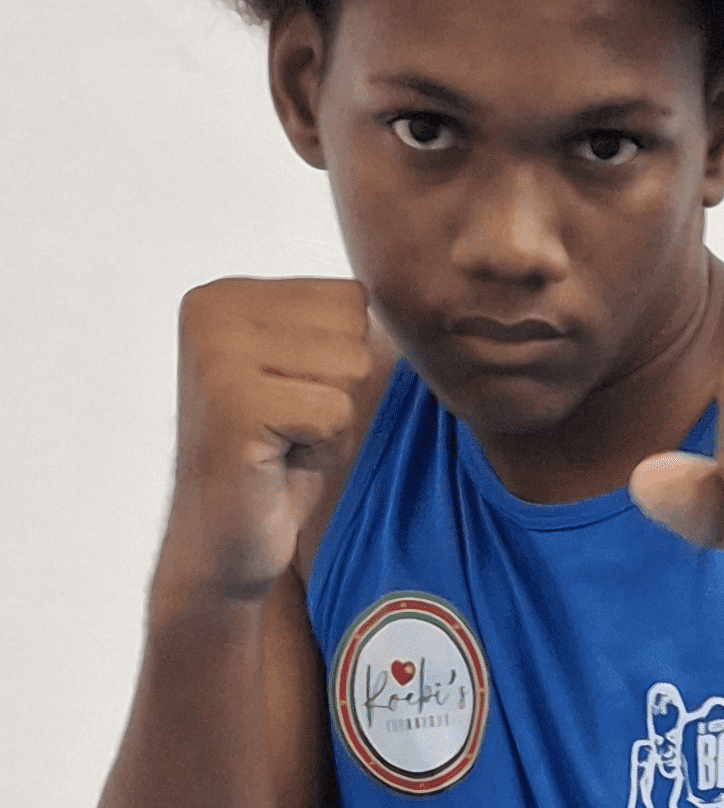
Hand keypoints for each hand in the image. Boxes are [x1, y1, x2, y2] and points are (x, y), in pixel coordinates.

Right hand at [159, 277, 384, 603]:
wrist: (225, 540)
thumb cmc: (282, 447)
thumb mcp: (310, 363)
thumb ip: (339, 316)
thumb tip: (427, 267)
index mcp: (227, 291)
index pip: (351, 297)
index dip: (340, 357)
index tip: (289, 395)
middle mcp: (212, 310)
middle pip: (353, 330)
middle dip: (339, 389)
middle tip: (287, 425)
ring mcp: (216, 356)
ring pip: (351, 368)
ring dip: (333, 419)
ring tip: (283, 440)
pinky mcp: (234, 406)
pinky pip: (337, 412)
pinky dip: (324, 448)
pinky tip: (279, 462)